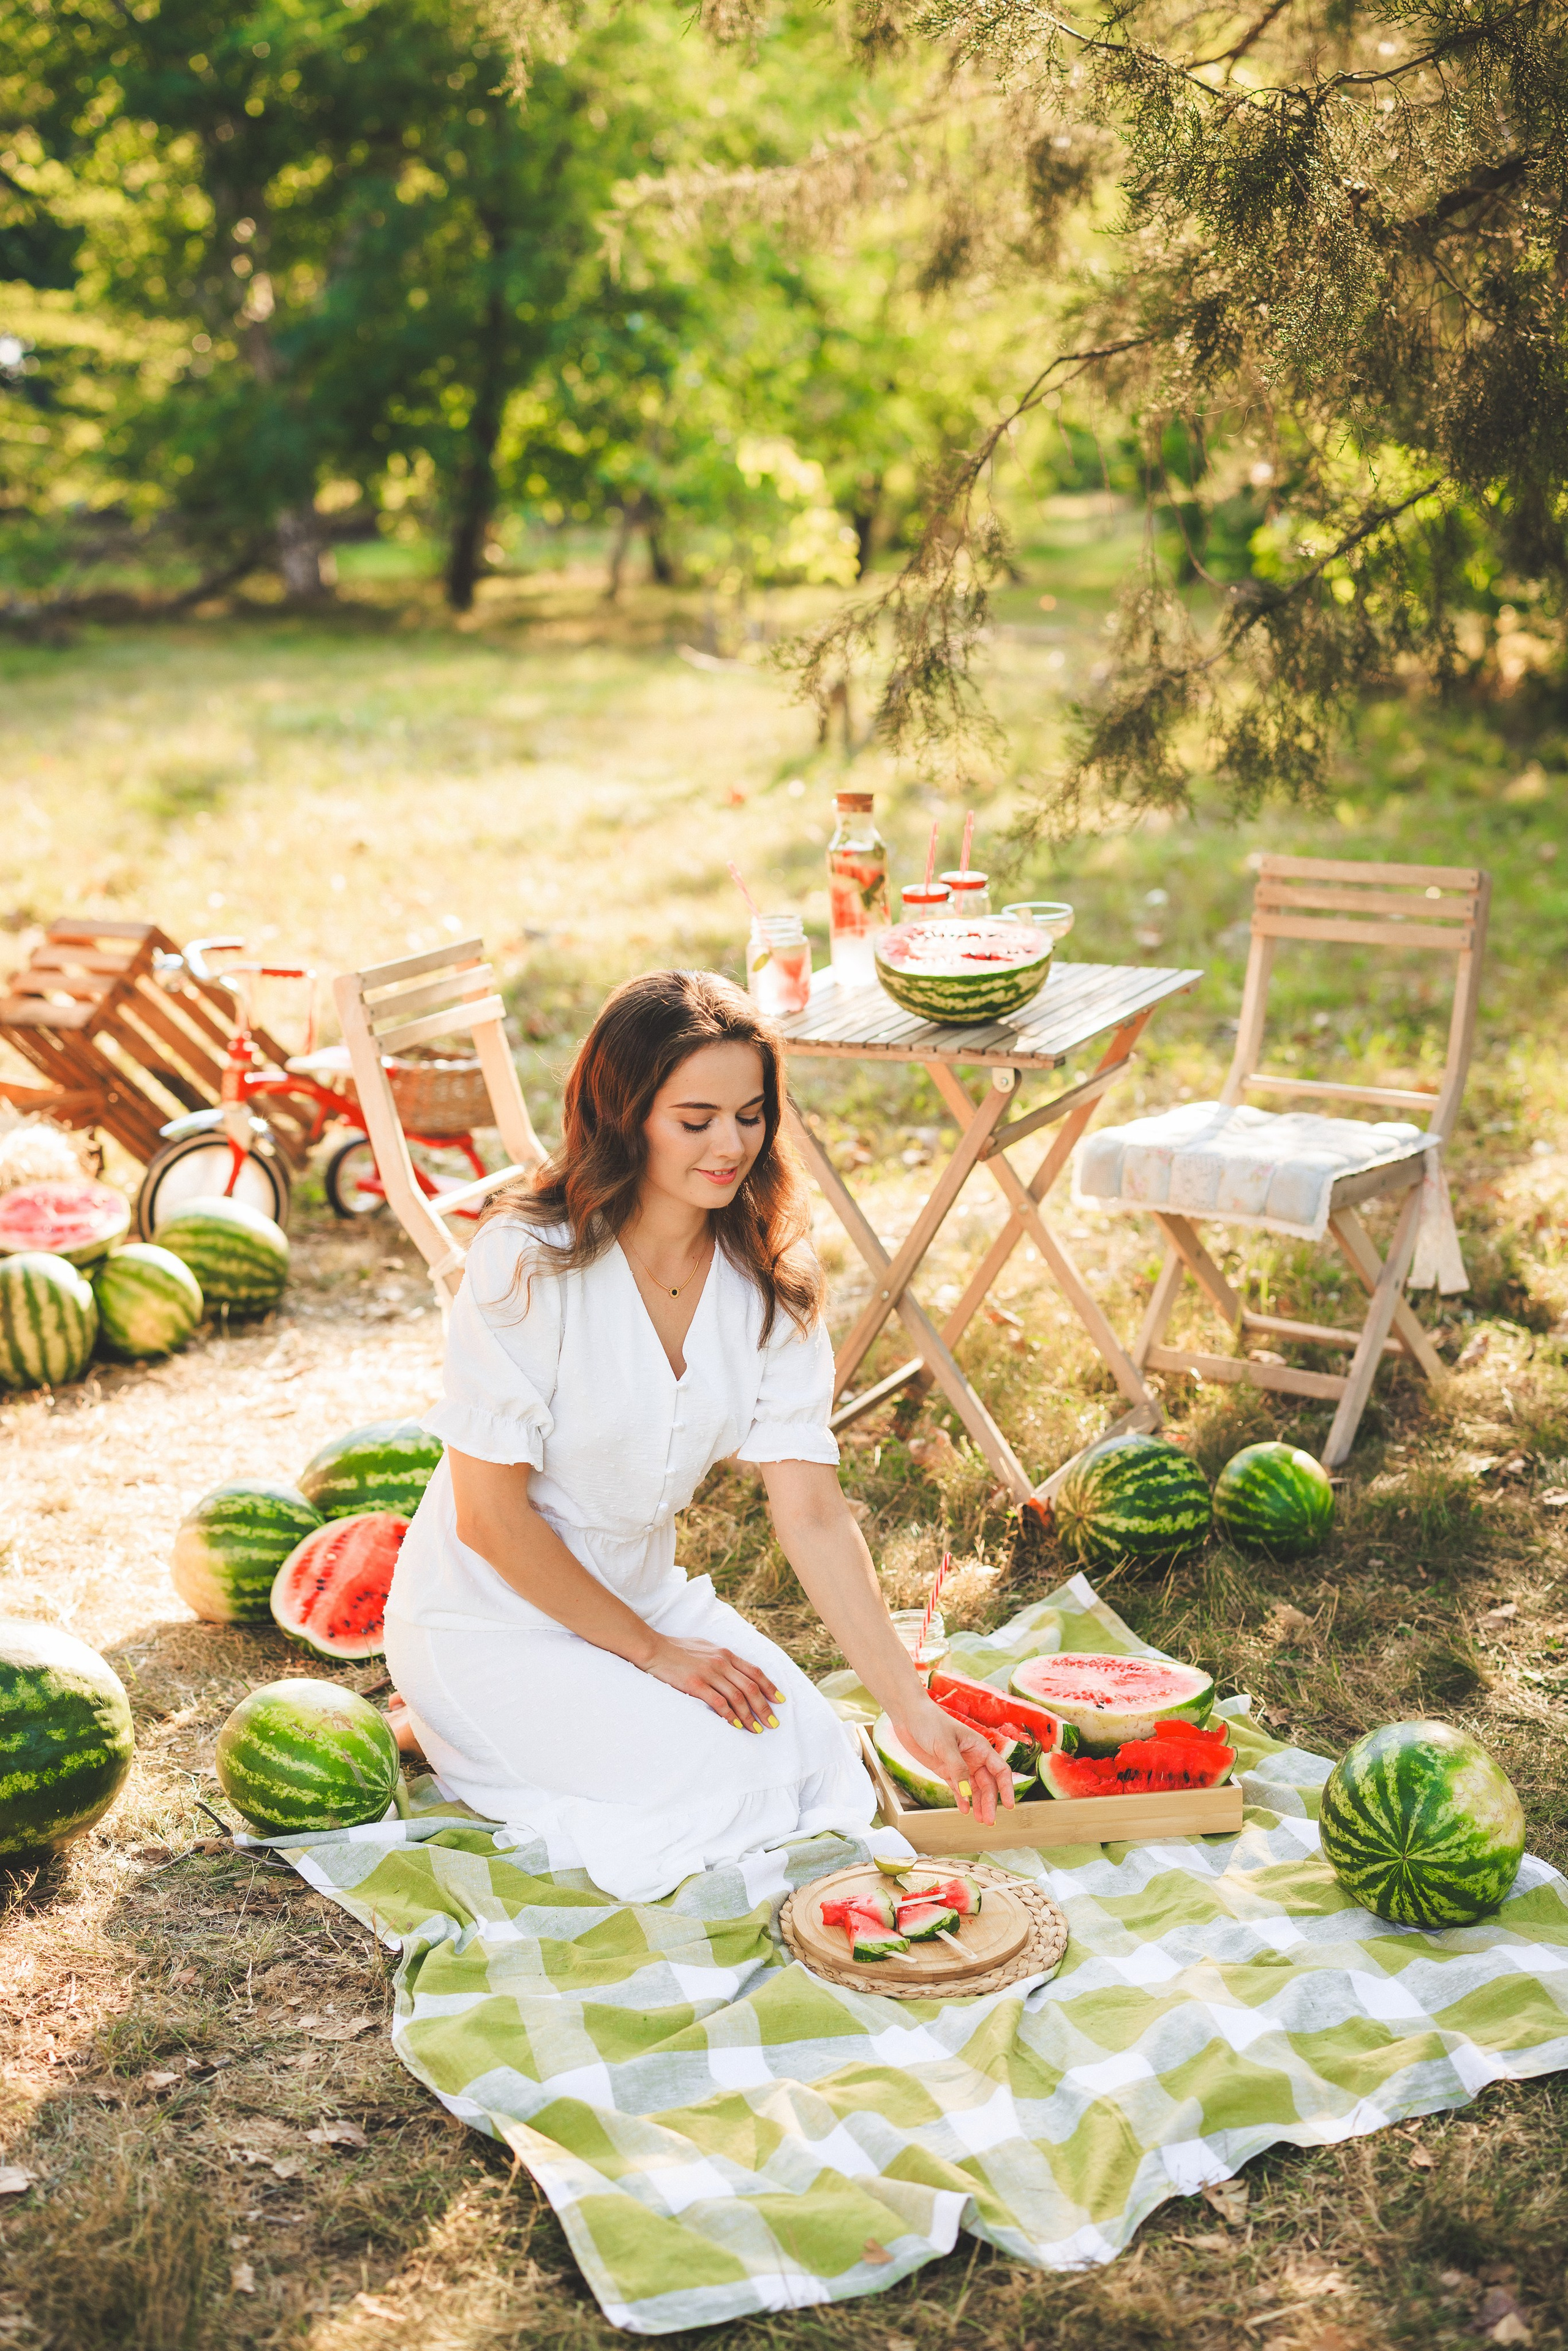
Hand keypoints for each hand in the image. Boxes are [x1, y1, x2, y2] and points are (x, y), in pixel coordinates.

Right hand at [642, 1635, 783, 1733]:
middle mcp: (721, 1662)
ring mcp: (709, 1673)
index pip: (754, 1672)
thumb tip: (733, 1669)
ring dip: (749, 1715)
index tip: (779, 1700)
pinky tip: (736, 1726)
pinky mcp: (696, 1684)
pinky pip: (719, 1702)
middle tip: (773, 1723)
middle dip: (764, 1707)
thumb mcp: (705, 1647)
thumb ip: (721, 1658)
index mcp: (725, 1653)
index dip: (769, 1687)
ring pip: (738, 1697)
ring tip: (757, 1729)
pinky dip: (730, 1715)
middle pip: (750, 1687)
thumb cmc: (677, 1649)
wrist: (654, 1648)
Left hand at [892, 1701, 1015, 1823]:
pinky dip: (962, 1799)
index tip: (1009, 1806)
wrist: (908, 1716)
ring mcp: (959, 1765)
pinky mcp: (945, 1770)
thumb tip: (968, 1792)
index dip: (1006, 1788)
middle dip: (990, 1802)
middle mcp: (973, 1757)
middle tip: (989, 1821)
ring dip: (978, 1804)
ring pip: (974, 1789)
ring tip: (980, 1820)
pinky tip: (965, 1810)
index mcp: (979, 1747)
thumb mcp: (945, 1745)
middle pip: (987, 1784)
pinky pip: (958, 1788)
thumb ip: (957, 1768)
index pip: (1000, 1770)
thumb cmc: (930, 1722)